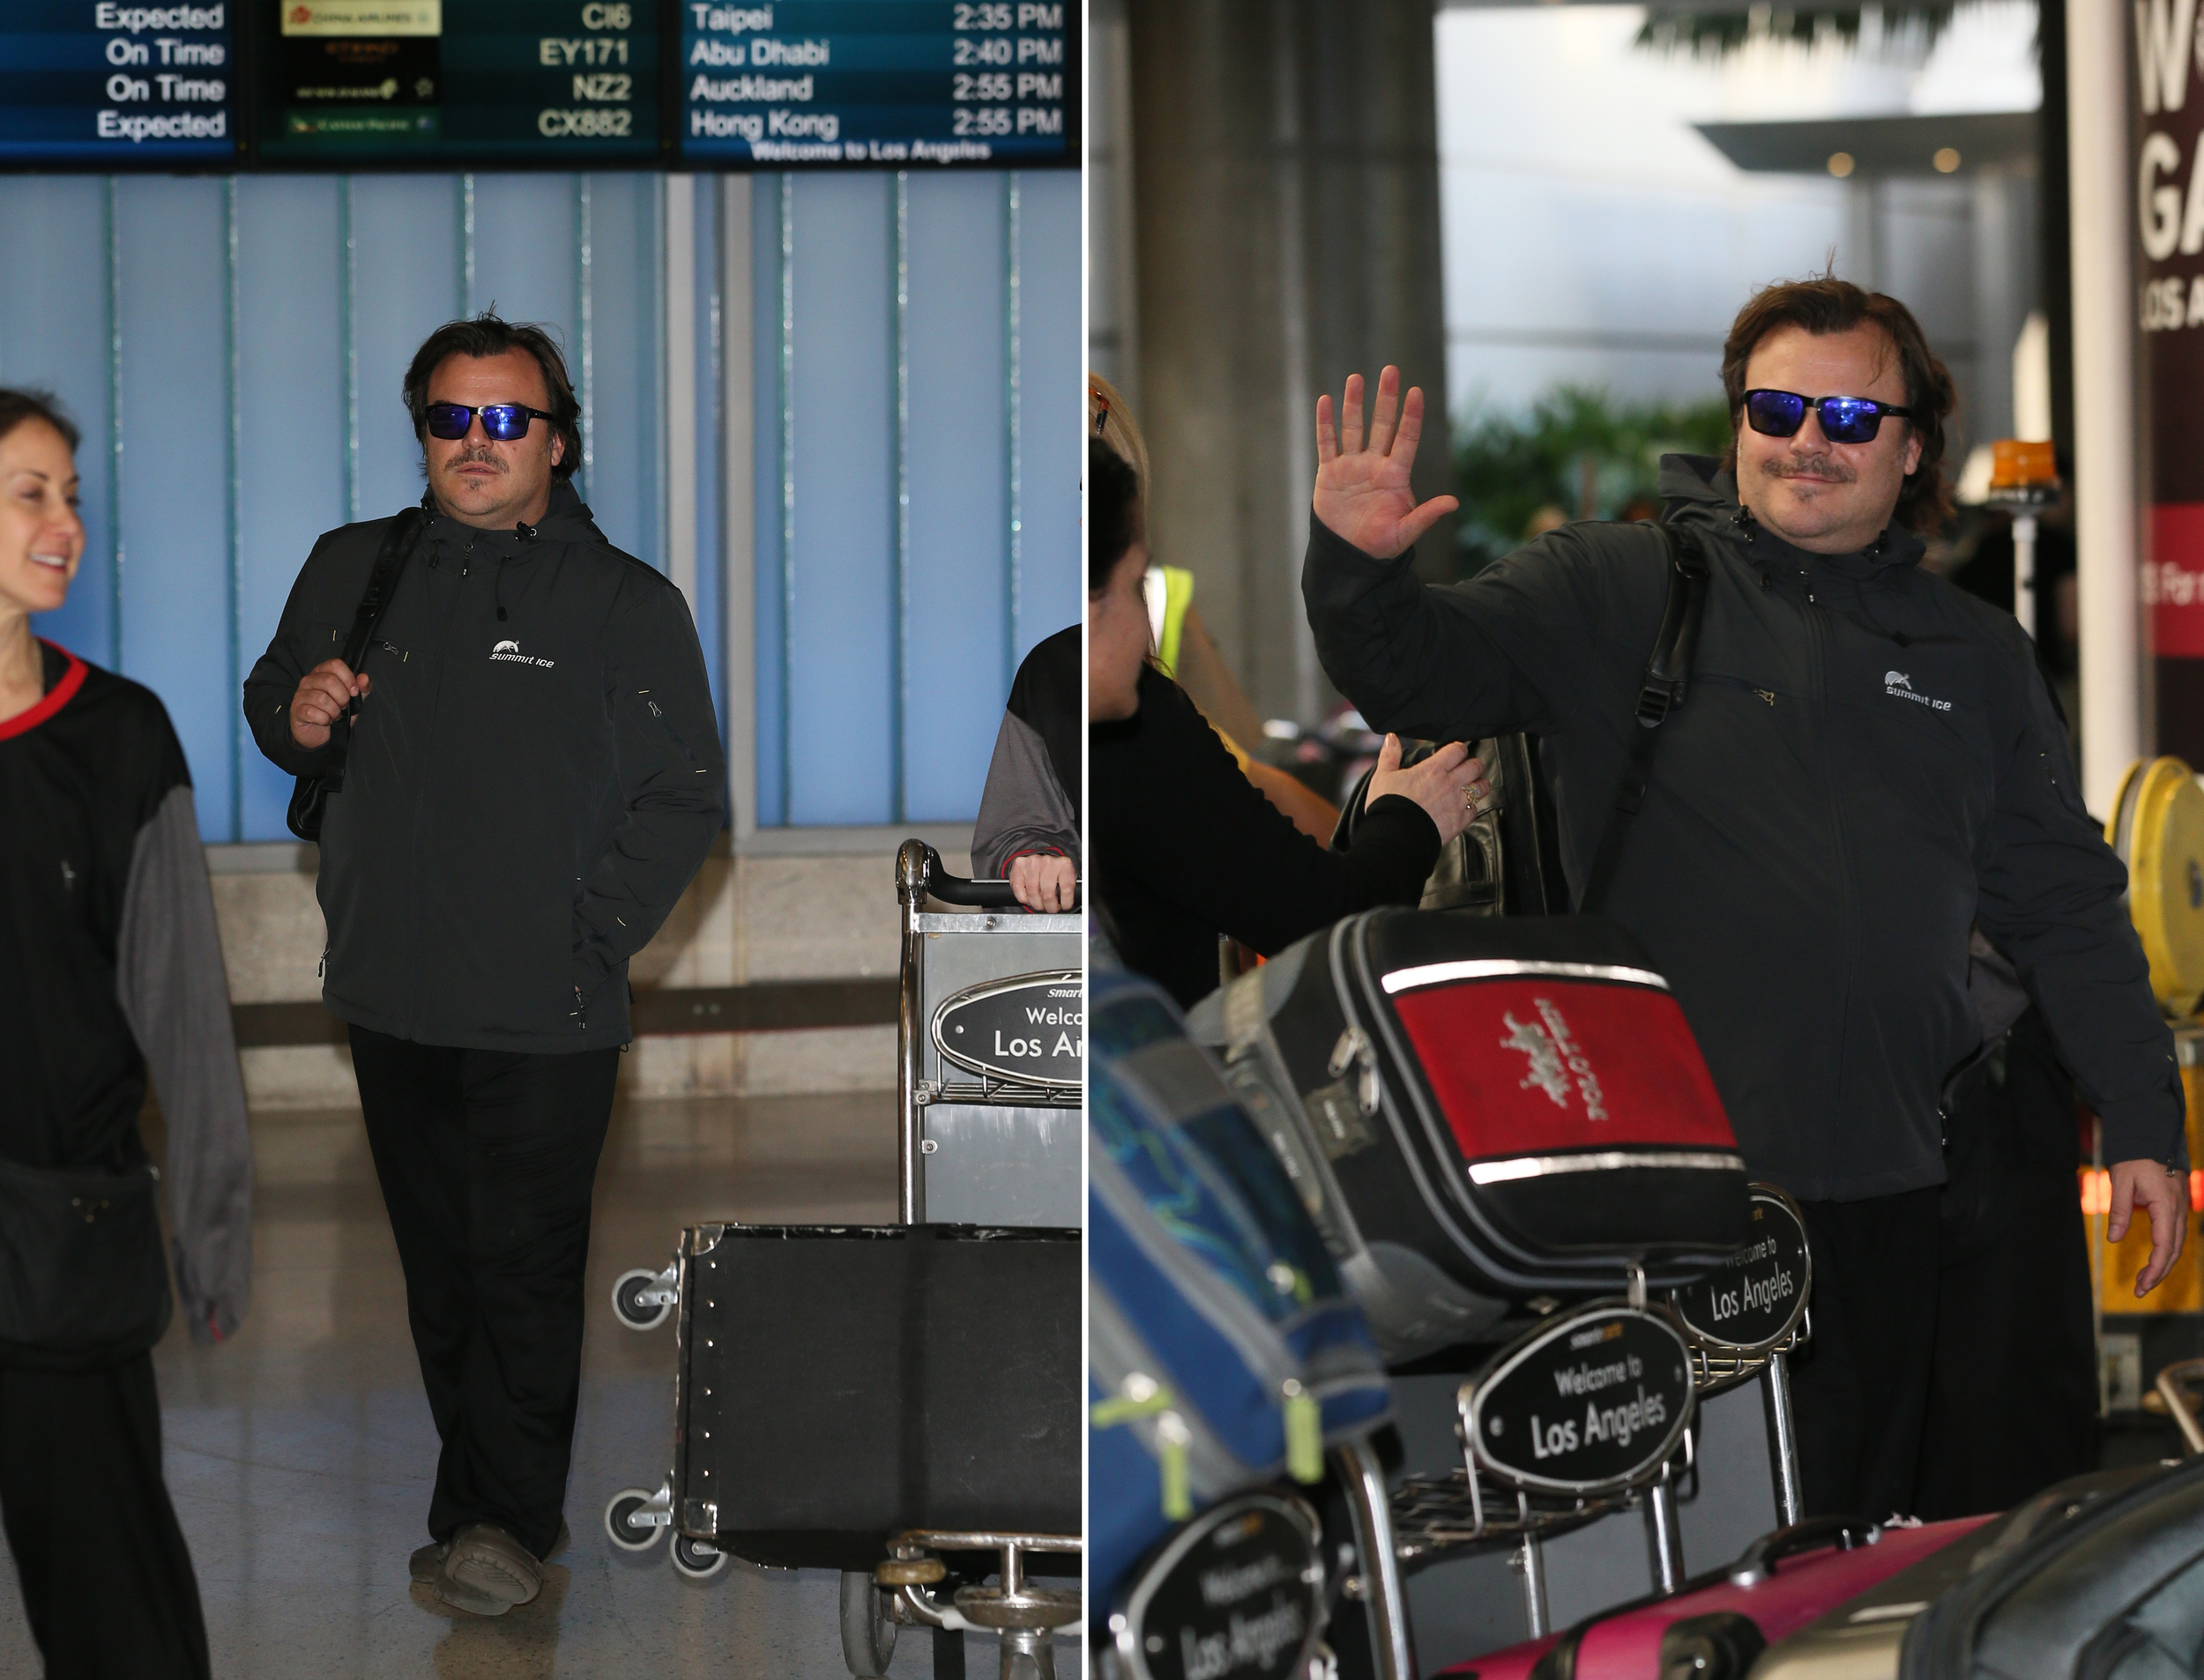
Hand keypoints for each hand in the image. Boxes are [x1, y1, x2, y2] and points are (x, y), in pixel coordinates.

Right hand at [289, 658, 368, 749]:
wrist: (319, 732)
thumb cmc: (335, 712)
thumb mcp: (354, 701)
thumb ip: (362, 689)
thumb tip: (364, 678)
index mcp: (323, 672)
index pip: (335, 664)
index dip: (349, 678)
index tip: (354, 692)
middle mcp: (309, 680)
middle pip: (329, 681)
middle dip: (343, 698)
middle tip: (343, 707)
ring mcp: (300, 694)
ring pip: (322, 698)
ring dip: (334, 711)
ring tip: (334, 715)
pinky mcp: (296, 709)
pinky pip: (312, 712)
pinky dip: (324, 719)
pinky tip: (325, 721)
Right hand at [1007, 852, 1076, 912]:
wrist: (1040, 856)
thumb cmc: (1053, 870)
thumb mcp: (1065, 876)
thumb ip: (1067, 889)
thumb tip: (1065, 906)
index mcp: (1063, 864)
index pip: (1066, 888)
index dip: (1066, 902)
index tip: (1065, 907)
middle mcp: (1048, 862)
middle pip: (1047, 894)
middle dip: (1050, 907)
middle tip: (1051, 909)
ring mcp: (1032, 863)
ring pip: (1032, 893)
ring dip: (1036, 904)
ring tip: (1040, 905)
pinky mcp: (1019, 866)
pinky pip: (1018, 889)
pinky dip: (1023, 898)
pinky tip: (1029, 898)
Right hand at [1313, 366, 1459, 557]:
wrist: (1350, 556)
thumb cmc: (1381, 545)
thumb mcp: (1405, 532)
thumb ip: (1425, 516)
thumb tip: (1453, 503)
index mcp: (1395, 475)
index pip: (1406, 438)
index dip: (1411, 416)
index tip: (1416, 392)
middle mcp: (1375, 465)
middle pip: (1381, 425)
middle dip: (1385, 399)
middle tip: (1390, 371)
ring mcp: (1351, 466)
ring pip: (1353, 428)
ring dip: (1354, 404)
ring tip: (1356, 378)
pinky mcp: (1329, 473)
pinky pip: (1327, 443)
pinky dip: (1325, 423)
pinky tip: (1326, 402)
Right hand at [1366, 734, 1485, 844]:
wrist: (1395, 835)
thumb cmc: (1388, 805)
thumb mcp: (1383, 776)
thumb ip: (1390, 755)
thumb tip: (1392, 738)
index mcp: (1434, 769)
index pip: (1458, 750)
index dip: (1458, 749)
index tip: (1455, 753)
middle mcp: (1450, 783)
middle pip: (1475, 766)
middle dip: (1474, 765)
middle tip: (1468, 768)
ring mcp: (1457, 803)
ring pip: (1482, 787)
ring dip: (1479, 784)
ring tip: (1474, 786)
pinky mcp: (1459, 821)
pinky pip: (1475, 810)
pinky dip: (1473, 808)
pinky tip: (1466, 808)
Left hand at [2108, 1157, 2190, 1296]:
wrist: (2151, 1135)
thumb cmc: (2134, 1157)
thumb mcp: (2121, 1181)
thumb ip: (2120, 1210)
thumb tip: (2115, 1239)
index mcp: (2166, 1206)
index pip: (2164, 1246)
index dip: (2155, 1269)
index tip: (2142, 1285)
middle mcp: (2179, 1210)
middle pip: (2173, 1250)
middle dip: (2158, 1273)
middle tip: (2140, 1290)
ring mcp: (2181, 1208)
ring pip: (2176, 1244)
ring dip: (2162, 1264)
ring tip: (2144, 1280)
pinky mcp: (2177, 1206)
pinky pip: (2175, 1234)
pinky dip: (2166, 1250)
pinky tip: (2154, 1259)